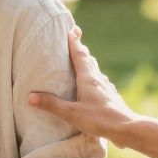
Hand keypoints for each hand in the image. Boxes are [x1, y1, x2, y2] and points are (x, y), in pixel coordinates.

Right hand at [27, 26, 136, 143]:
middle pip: (89, 60)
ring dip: (88, 62)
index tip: (72, 29)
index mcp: (88, 78)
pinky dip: (94, 76)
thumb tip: (30, 96)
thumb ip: (51, 104)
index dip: (74, 42)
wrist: (127, 127)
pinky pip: (101, 81)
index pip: (79, 55)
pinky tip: (96, 84)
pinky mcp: (111, 97)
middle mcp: (98, 79)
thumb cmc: (99, 119)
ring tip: (84, 59)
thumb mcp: (71, 113)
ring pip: (96, 70)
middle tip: (76, 39)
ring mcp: (107, 87)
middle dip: (81, 49)